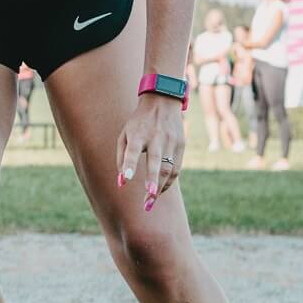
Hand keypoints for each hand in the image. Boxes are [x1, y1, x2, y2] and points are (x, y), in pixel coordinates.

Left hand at [115, 93, 186, 209]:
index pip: (132, 150)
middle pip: (156, 162)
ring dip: (160, 187)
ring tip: (150, 201)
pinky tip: (159, 190)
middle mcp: (156, 137)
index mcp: (138, 133)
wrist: (163, 101)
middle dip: (153, 182)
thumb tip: (121, 182)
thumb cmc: (138, 123)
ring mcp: (171, 141)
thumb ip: (121, 157)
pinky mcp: (181, 145)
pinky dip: (168, 182)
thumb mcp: (125, 134)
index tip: (125, 179)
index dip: (129, 164)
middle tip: (148, 200)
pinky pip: (176, 168)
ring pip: (169, 169)